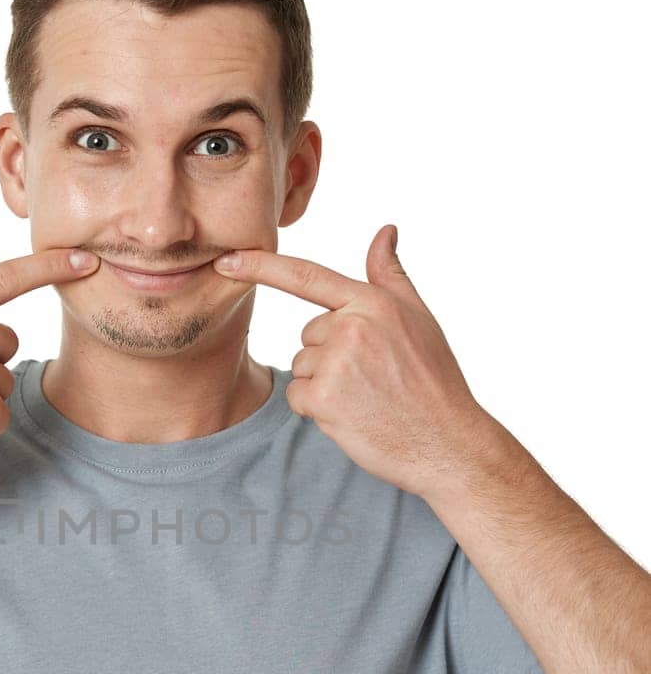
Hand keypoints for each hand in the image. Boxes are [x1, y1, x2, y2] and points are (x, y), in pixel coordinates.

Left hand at [213, 224, 491, 497]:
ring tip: (367, 398)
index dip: (261, 266)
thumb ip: (390, 275)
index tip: (227, 260)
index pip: (307, 277)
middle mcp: (352, 327)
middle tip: (372, 378)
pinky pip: (298, 396)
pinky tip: (353, 415)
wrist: (446, 442)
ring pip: (302, 365)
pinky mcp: (325, 398)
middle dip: (329, 355)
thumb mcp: (419, 318)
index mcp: (373, 303)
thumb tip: (385, 231)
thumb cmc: (433, 380)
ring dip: (324, 384)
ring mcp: (336, 362)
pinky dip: (317, 409)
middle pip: (308, 335)